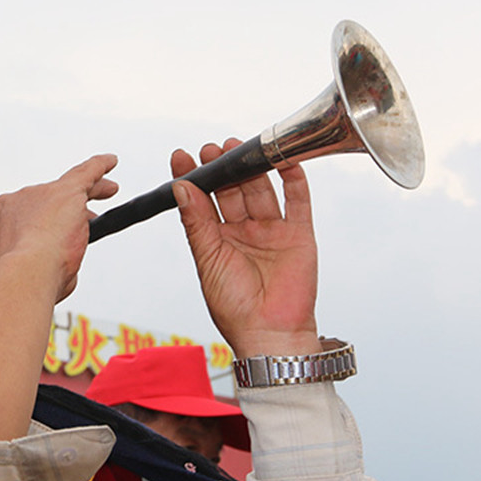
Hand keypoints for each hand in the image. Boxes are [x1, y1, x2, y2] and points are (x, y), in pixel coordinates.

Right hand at [0, 154, 117, 301]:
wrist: (24, 273)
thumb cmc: (22, 280)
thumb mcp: (26, 274)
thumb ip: (43, 266)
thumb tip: (64, 273)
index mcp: (1, 222)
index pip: (26, 217)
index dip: (43, 224)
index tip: (53, 234)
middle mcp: (17, 203)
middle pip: (47, 200)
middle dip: (67, 208)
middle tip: (86, 217)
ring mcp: (41, 195)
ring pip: (70, 187)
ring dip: (90, 188)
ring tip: (108, 189)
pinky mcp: (68, 190)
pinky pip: (87, 172)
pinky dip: (99, 167)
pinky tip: (111, 162)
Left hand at [172, 139, 318, 357]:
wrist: (269, 334)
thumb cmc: (233, 306)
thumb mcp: (208, 259)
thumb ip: (196, 222)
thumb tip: (180, 187)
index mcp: (218, 239)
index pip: (203, 200)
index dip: (193, 177)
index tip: (180, 156)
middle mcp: (245, 231)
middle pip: (232, 190)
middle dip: (221, 167)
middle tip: (210, 148)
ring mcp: (273, 231)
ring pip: (261, 190)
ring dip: (251, 167)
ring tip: (236, 146)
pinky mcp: (300, 234)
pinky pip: (298, 201)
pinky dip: (294, 179)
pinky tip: (284, 160)